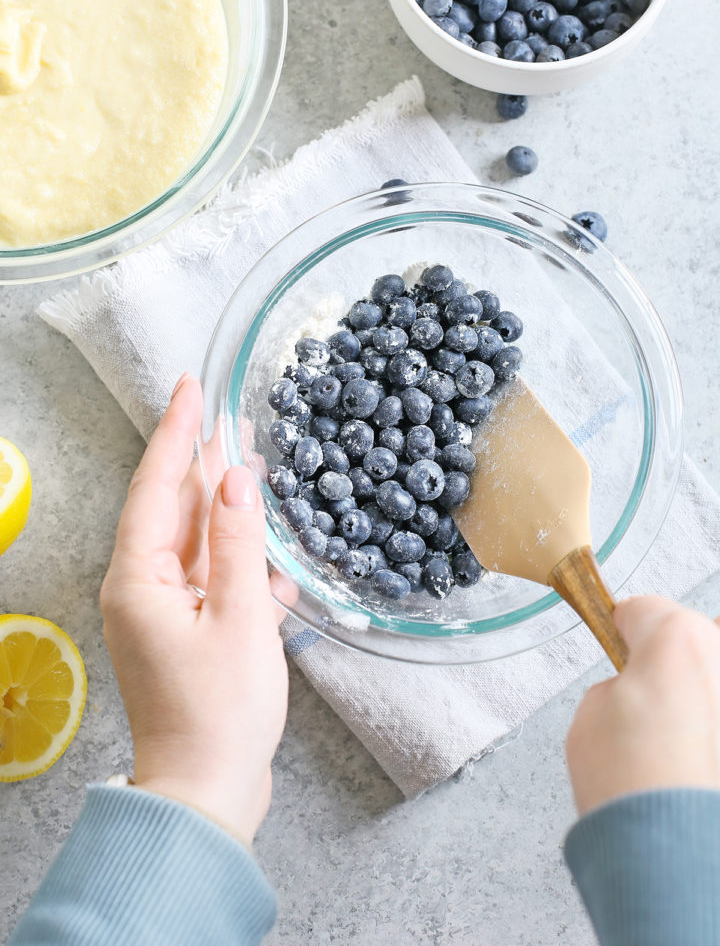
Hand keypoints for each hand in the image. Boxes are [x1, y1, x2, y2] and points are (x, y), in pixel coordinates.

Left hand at [100, 374, 296, 845]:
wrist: (208, 793)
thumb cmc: (219, 712)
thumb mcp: (240, 618)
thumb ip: (238, 542)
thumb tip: (234, 478)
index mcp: (138, 580)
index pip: (155, 486)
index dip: (176, 433)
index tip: (190, 387)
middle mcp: (141, 589)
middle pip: (171, 509)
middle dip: (200, 463)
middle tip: (229, 416)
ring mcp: (162, 613)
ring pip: (193, 541)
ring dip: (223, 508)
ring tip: (250, 467)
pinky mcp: (186, 634)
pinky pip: (209, 578)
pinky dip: (236, 559)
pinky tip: (267, 550)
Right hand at [566, 596, 719, 814]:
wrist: (671, 855)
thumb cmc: (632, 786)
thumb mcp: (589, 714)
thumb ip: (615, 683)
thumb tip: (632, 690)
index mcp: (677, 636)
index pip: (643, 610)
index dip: (622, 631)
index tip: (620, 645)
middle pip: (693, 639)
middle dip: (673, 665)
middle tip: (650, 705)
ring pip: (713, 680)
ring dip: (702, 698)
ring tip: (681, 744)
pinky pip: (717, 717)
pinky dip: (710, 731)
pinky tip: (699, 763)